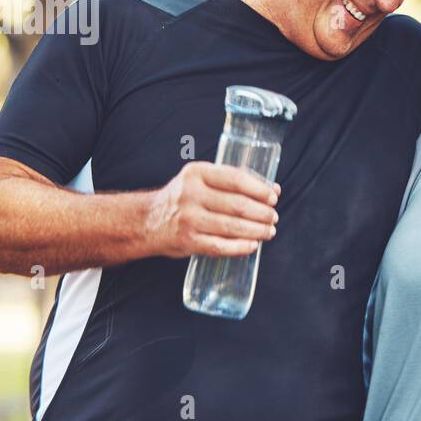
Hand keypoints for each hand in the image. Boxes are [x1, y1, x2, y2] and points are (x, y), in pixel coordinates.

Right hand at [145, 161, 280, 257]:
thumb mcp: (201, 180)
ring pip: (232, 227)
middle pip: (237, 205)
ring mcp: (189, 219)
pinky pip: (221, 246)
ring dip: (257, 231)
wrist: (147, 221)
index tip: (273, 197)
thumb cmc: (183, 198)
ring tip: (269, 231)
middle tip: (273, 217)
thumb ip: (233, 182)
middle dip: (262, 213)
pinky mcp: (188, 241)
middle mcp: (191, 194)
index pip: (235, 179)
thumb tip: (273, 189)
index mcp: (197, 173)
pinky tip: (253, 245)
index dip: (259, 189)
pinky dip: (240, 247)